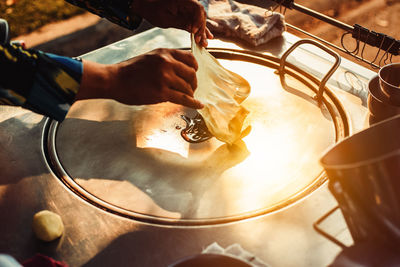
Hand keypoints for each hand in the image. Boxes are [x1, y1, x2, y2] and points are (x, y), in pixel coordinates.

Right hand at [76, 48, 203, 108]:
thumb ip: (167, 60)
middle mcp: (167, 63)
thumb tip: (184, 70)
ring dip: (190, 94)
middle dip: (193, 84)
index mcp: (165, 53)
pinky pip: (184, 99)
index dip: (195, 68)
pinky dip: (194, 103)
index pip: (191, 59)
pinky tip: (199, 105)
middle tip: (191, 89)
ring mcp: (165, 77)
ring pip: (188, 88)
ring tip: (187, 98)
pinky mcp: (162, 92)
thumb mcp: (151, 57)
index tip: (194, 75)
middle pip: (192, 74)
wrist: (114, 79)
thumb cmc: (131, 71)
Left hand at [131, 0, 212, 46]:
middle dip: (201, 29)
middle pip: (201, 15)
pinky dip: (200, 30)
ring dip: (202, 32)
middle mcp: (188, 2)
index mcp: (182, 0)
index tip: (194, 31)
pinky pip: (196, 21)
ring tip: (205, 43)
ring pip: (200, 20)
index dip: (198, 20)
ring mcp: (189, 8)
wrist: (148, 7)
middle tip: (200, 41)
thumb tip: (193, 30)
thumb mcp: (165, 19)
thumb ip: (180, 23)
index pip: (197, 8)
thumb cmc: (154, 11)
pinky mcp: (188, 14)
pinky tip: (207, 37)